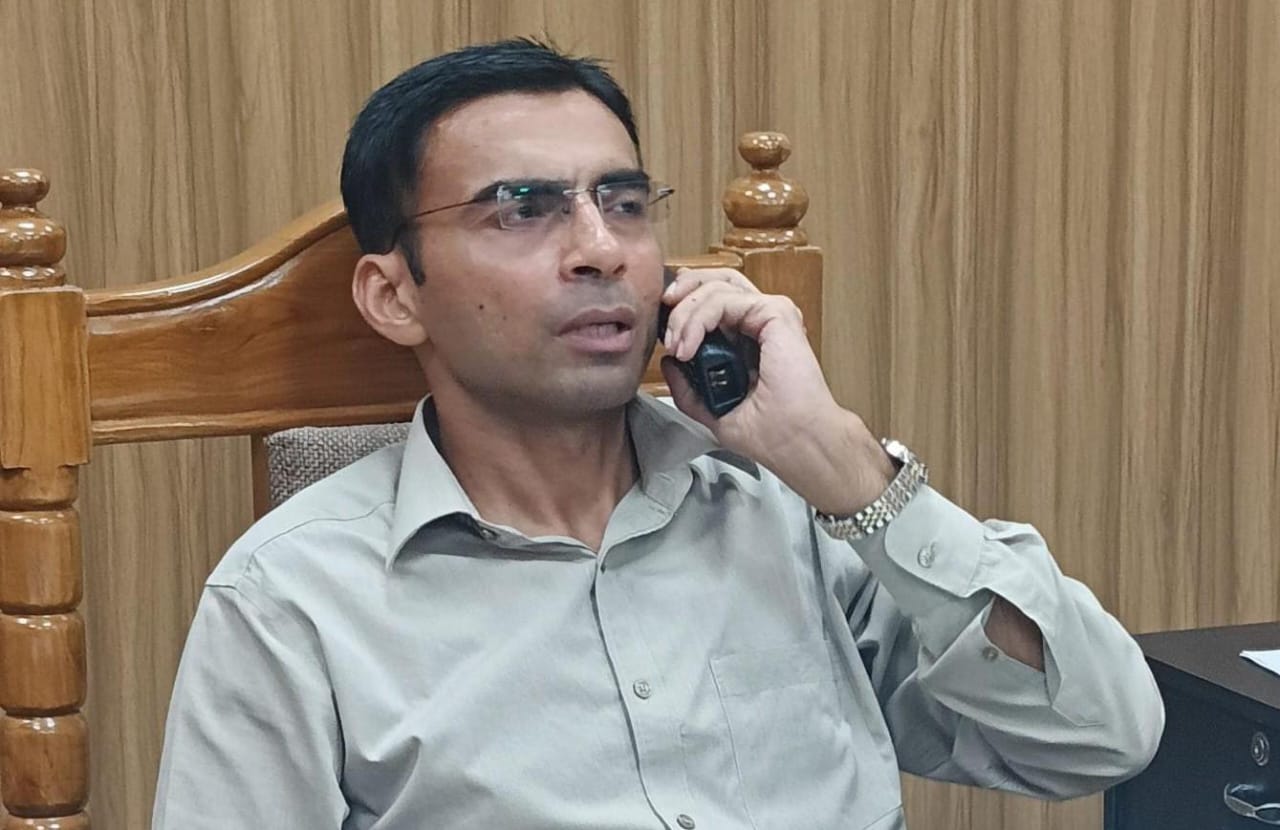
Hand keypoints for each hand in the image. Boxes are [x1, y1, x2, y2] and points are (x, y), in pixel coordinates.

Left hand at [659, 268, 894, 513]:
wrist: (800, 444)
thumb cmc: (772, 435)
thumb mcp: (715, 412)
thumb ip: (690, 390)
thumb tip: (669, 363)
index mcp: (750, 340)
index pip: (714, 302)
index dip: (684, 308)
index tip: (665, 338)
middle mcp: (761, 323)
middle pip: (716, 281)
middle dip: (682, 293)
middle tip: (664, 324)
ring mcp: (769, 315)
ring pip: (716, 285)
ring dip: (684, 312)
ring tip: (677, 346)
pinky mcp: (775, 314)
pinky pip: (724, 299)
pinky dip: (698, 318)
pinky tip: (688, 346)